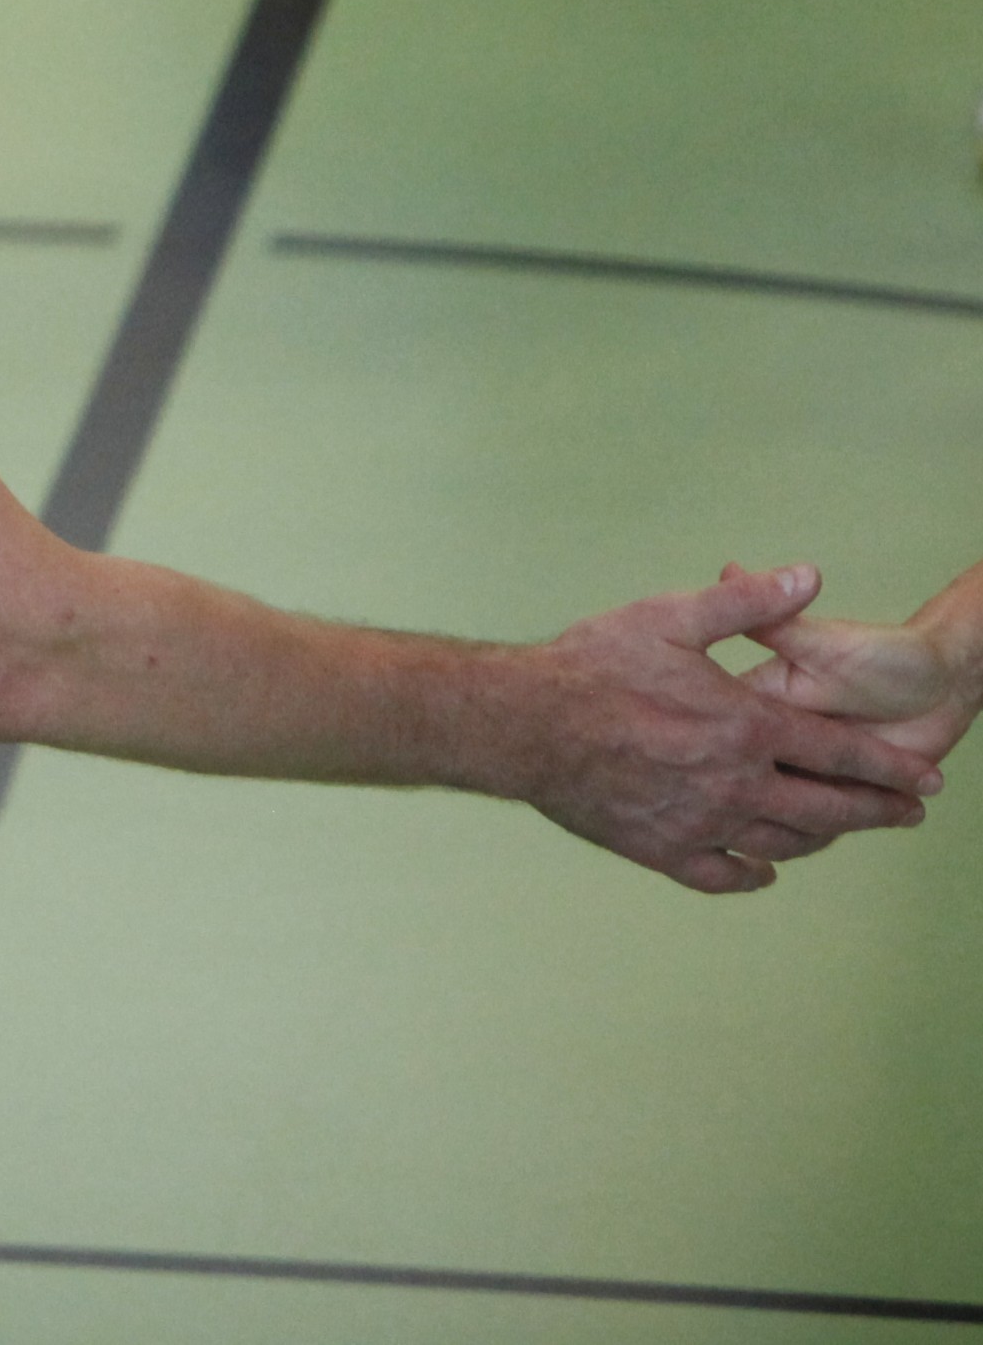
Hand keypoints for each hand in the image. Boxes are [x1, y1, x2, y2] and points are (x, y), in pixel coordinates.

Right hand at [511, 565, 941, 891]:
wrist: (523, 723)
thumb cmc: (592, 665)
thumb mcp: (669, 615)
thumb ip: (746, 601)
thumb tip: (809, 577)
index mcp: (745, 727)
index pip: (840, 754)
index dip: (890, 769)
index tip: (927, 783)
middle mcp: (734, 784)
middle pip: (827, 809)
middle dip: (877, 811)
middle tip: (907, 814)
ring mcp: (700, 823)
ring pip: (782, 843)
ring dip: (822, 839)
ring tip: (842, 832)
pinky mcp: (661, 849)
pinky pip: (723, 874)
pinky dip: (752, 873)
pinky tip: (764, 868)